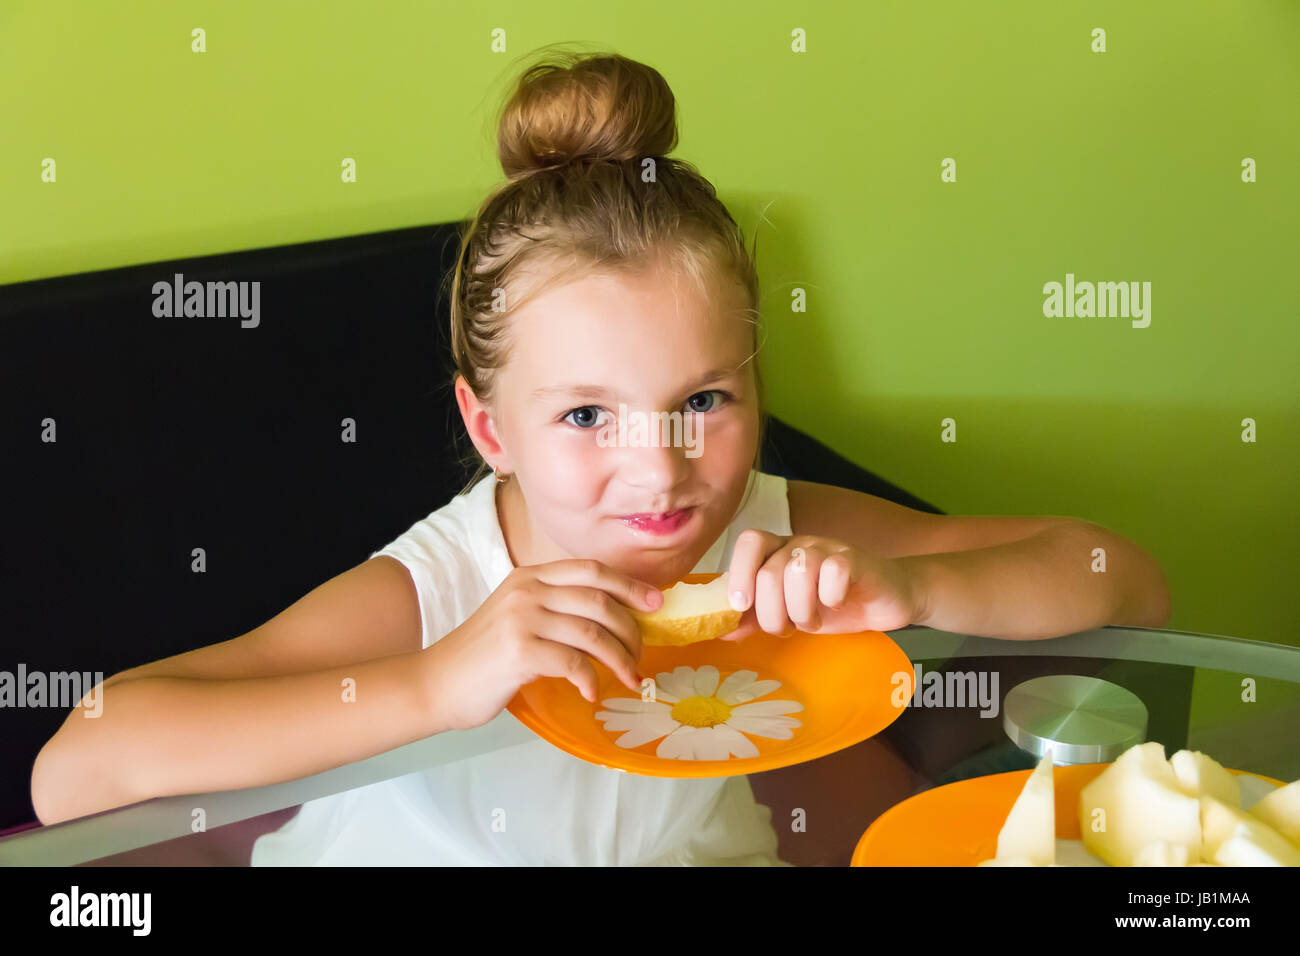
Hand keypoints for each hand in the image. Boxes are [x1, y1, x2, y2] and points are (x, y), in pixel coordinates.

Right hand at [431, 559, 661, 729]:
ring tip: (628, 677)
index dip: (629, 585)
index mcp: (530, 576)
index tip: (656, 603)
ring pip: (593, 633)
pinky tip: (592, 692)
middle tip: (640, 655)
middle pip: (599, 601)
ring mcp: (522, 619)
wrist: (436, 682)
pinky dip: (591, 680)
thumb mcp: (518, 616)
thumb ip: (555, 609)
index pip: (591, 570)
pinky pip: (574, 663)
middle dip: (631, 630)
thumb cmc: (483, 657)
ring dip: (620, 659)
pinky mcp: (519, 651)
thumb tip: (613, 621)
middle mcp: (528, 590)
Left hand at [718, 531, 921, 639]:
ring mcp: (829, 549)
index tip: (740, 605)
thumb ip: (754, 616)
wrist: (886, 598)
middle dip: (773, 613)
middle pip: (770, 572)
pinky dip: (830, 597)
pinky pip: (834, 572)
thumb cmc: (832, 603)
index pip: (749, 542)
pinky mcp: (856, 560)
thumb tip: (719, 629)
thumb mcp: (788, 612)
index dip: (739, 573)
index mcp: (778, 551)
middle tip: (788, 628)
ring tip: (812, 621)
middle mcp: (800, 544)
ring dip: (802, 610)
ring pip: (799, 572)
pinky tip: (837, 605)